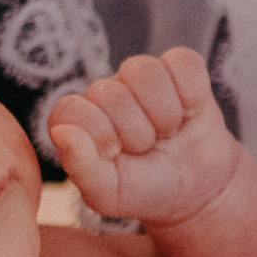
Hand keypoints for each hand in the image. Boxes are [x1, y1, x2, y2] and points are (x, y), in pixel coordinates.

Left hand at [48, 49, 241, 227]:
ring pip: (145, 72)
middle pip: (113, 95)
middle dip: (138, 133)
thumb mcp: (111, 194)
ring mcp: (142, 77)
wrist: (195, 190)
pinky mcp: (178, 69)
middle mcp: (107, 91)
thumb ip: (81, 168)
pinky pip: (182, 62)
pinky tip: (189, 113)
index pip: (72, 110)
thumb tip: (61, 132)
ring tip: (167, 132)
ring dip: (165, 113)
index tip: (116, 154)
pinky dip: (192, 94)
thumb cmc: (145, 190)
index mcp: (80, 119)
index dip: (99, 134)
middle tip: (147, 149)